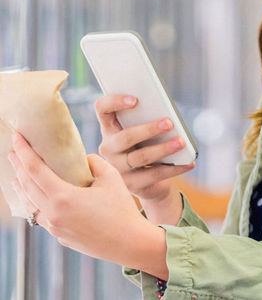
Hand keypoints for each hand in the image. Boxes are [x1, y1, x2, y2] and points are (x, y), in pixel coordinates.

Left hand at [8, 133, 167, 277]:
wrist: (129, 242)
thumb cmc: (121, 208)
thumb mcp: (110, 176)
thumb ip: (92, 162)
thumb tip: (82, 160)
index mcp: (63, 198)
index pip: (35, 170)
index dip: (24, 151)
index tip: (16, 137)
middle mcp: (53, 215)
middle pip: (28, 187)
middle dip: (18, 166)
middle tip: (13, 150)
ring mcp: (55, 229)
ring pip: (31, 204)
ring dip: (23, 186)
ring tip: (17, 173)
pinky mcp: (61, 237)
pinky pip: (41, 215)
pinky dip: (34, 201)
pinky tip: (36, 197)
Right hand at [95, 95, 193, 213]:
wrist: (148, 180)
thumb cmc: (147, 144)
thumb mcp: (143, 130)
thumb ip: (146, 118)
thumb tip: (165, 113)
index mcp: (109, 128)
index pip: (102, 109)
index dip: (115, 102)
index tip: (135, 100)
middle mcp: (109, 148)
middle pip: (125, 137)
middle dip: (148, 129)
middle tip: (169, 123)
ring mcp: (118, 168)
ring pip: (141, 158)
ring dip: (164, 149)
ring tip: (181, 142)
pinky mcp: (132, 185)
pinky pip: (154, 175)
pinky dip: (174, 168)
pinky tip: (189, 163)